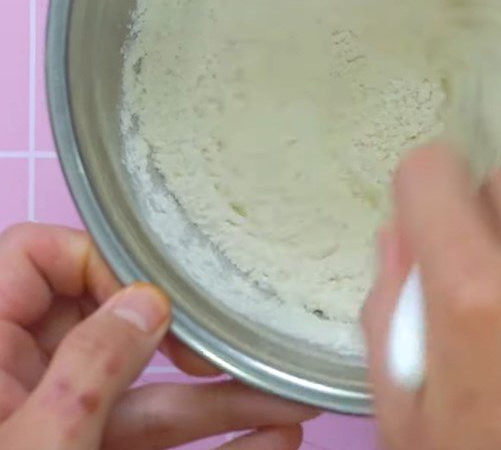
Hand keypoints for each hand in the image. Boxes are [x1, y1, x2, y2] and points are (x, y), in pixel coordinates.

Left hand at [0, 224, 316, 448]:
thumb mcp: (35, 446)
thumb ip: (89, 367)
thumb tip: (147, 299)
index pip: (36, 256)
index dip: (94, 262)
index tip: (145, 305)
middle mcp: (22, 380)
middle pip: (112, 327)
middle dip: (188, 341)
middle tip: (237, 349)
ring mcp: (59, 426)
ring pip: (146, 395)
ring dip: (218, 401)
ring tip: (288, 398)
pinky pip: (152, 443)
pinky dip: (210, 447)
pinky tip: (270, 441)